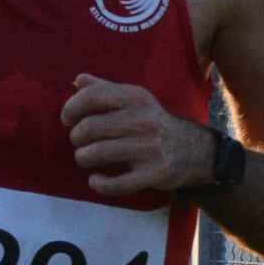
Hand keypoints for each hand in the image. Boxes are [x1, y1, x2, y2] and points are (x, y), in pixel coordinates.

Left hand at [65, 75, 213, 196]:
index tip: (67, 119)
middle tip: (78, 142)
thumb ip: (105, 89)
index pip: (93, 96)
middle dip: (76, 137)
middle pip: (90, 127)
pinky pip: (116, 184)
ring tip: (84, 158)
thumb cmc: (154, 124)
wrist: (195, 150)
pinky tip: (95, 180)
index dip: (72, 108)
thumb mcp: (135, 101)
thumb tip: (76, 80)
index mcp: (136, 97)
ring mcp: (149, 148)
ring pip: (99, 154)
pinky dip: (99, 184)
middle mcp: (143, 120)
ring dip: (83, 157)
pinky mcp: (154, 173)